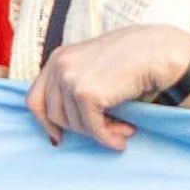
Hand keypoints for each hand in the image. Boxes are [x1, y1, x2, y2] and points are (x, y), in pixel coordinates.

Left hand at [26, 21, 189, 149]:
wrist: (155, 51)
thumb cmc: (132, 58)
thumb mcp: (93, 65)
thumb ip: (76, 84)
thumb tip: (62, 125)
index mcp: (58, 58)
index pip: (34, 98)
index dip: (45, 122)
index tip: (58, 137)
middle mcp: (59, 66)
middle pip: (54, 115)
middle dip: (80, 129)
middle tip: (106, 132)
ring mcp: (70, 78)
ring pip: (74, 124)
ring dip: (99, 132)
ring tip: (123, 129)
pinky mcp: (85, 93)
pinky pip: (92, 128)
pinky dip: (108, 138)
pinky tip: (123, 137)